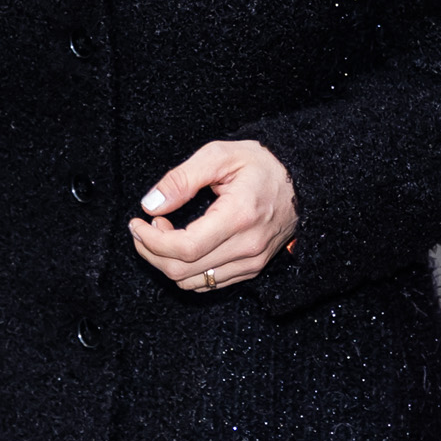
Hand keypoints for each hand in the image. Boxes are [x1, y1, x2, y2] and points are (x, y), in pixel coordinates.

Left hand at [129, 139, 296, 291]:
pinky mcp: (251, 269)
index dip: (152, 241)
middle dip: (152, 252)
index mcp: (239, 217)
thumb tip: (151, 205)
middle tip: (144, 229)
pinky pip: (208, 284)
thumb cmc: (263, 164)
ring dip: (166, 263)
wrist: (303, 182)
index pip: (184, 249)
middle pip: (182, 271)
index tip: (137, 223)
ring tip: (163, 234)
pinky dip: (186, 270)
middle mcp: (246, 247)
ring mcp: (251, 263)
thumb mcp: (220, 156)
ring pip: (192, 283)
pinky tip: (182, 246)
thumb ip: (181, 179)